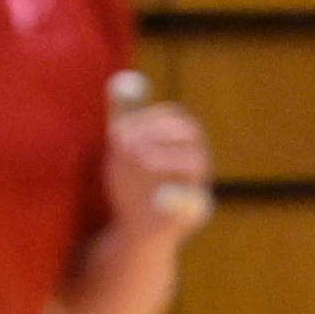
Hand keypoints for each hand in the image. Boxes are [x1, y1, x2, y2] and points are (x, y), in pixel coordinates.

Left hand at [105, 90, 212, 240]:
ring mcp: (197, 186)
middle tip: (125, 142)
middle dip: (157, 131)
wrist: (135, 232)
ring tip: (138, 159)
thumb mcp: (122, 150)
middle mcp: (195, 162)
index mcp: (180, 143)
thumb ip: (124, 117)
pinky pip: (195, 203)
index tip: (118, 128)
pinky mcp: (193, 214)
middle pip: (190, 131)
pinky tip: (157, 196)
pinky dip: (178, 197)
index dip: (146, 116)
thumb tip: (120, 81)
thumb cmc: (132, 186)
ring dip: (166, 155)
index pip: (173, 116)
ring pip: (196, 161)